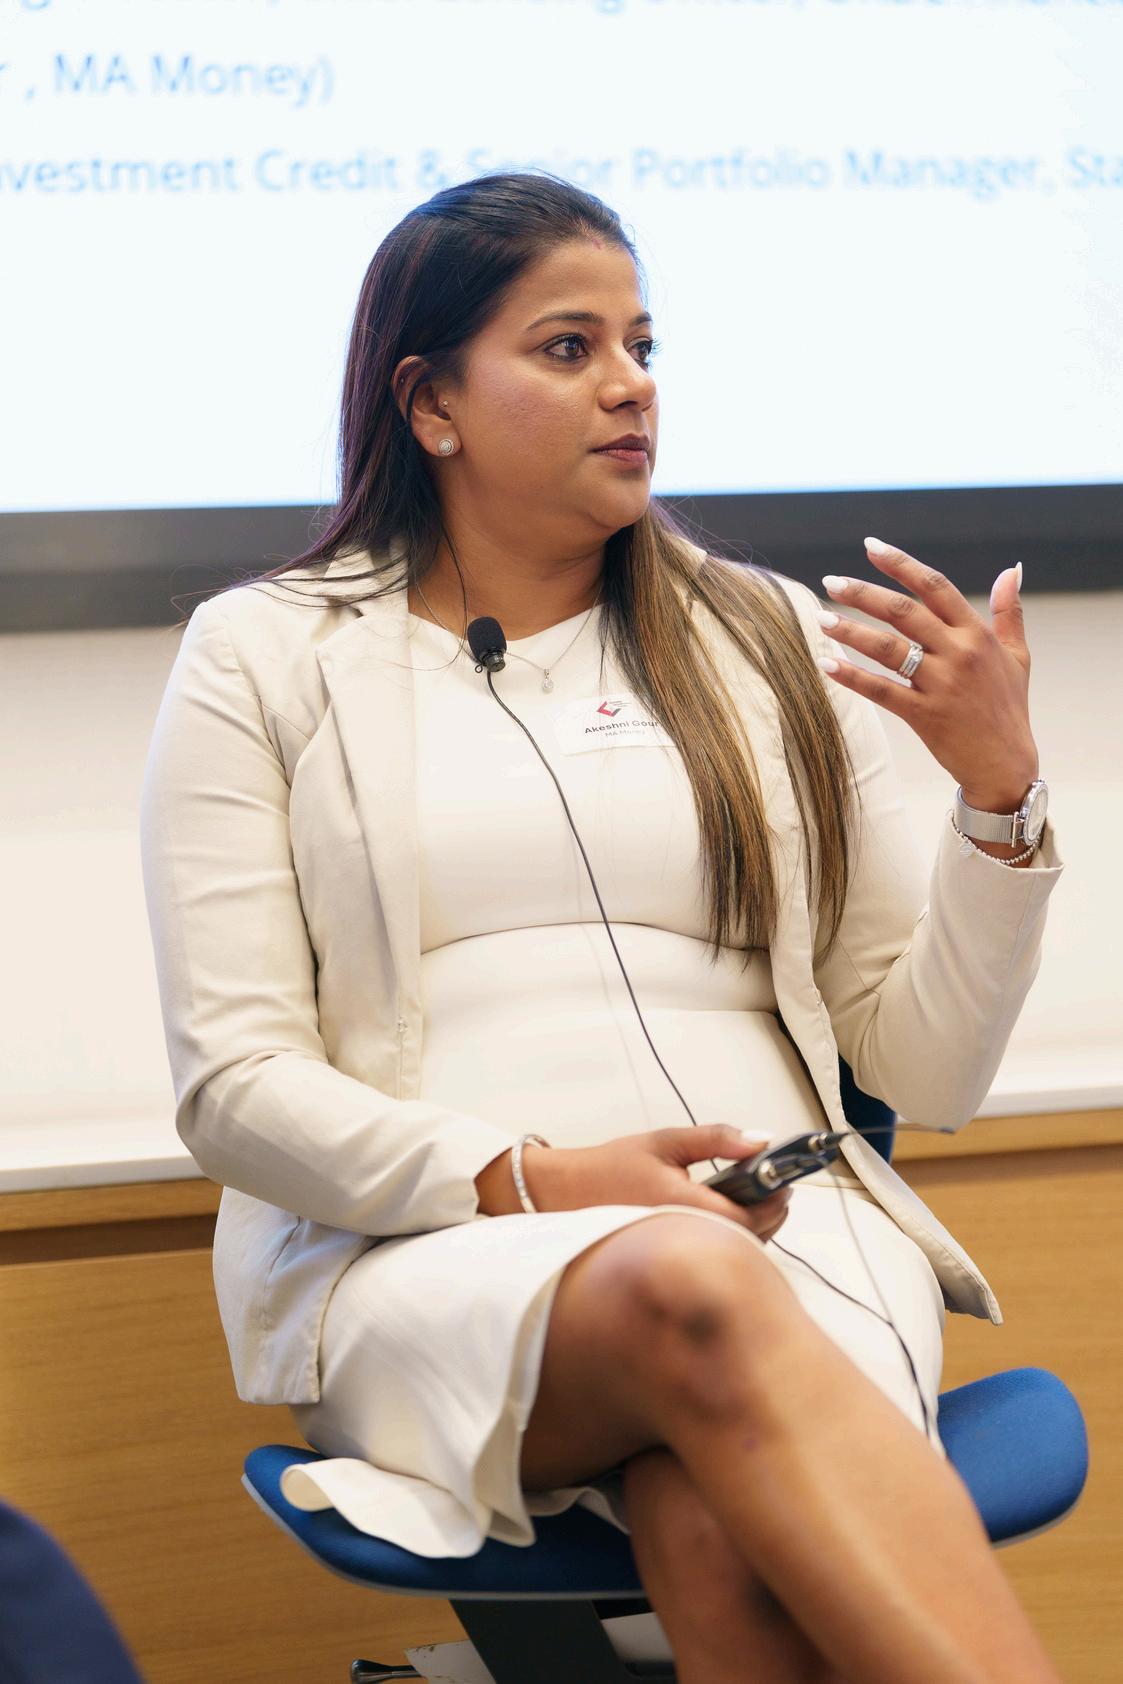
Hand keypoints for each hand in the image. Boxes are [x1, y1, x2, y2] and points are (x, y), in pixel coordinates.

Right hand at [527, 1124, 792, 1244]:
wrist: (565, 1193)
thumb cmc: (610, 1166)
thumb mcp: (665, 1141)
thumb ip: (715, 1138)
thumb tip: (760, 1139)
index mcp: (682, 1205)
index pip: (747, 1219)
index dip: (774, 1203)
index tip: (786, 1183)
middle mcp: (682, 1236)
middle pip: (748, 1240)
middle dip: (772, 1215)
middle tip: (781, 1190)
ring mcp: (676, 1251)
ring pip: (732, 1250)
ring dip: (754, 1227)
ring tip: (761, 1199)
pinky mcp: (670, 1256)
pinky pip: (713, 1252)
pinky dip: (731, 1236)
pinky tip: (730, 1215)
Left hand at [816, 538, 1038, 809]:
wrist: (1005, 765)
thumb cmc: (1008, 707)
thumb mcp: (1018, 656)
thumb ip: (1010, 612)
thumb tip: (1012, 570)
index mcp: (977, 634)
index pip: (935, 587)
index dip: (901, 564)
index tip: (870, 546)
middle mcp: (959, 653)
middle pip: (904, 612)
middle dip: (864, 592)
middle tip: (830, 580)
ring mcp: (940, 684)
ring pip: (888, 648)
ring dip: (850, 630)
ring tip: (821, 617)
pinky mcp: (924, 714)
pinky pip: (880, 690)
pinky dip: (851, 676)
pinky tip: (825, 663)